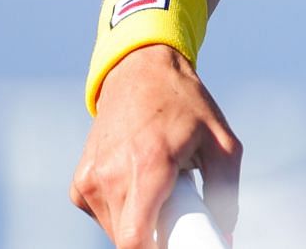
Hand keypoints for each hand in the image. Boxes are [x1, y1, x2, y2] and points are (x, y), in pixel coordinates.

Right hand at [70, 45, 241, 247]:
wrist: (140, 73)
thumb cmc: (185, 105)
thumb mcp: (222, 141)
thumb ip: (226, 191)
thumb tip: (225, 233)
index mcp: (149, 164)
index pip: (134, 239)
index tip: (178, 243)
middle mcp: (111, 175)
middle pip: (129, 240)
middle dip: (158, 236)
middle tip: (180, 210)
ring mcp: (90, 181)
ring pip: (116, 231)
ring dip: (141, 223)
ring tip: (161, 188)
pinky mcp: (79, 185)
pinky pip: (104, 217)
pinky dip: (124, 212)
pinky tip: (139, 184)